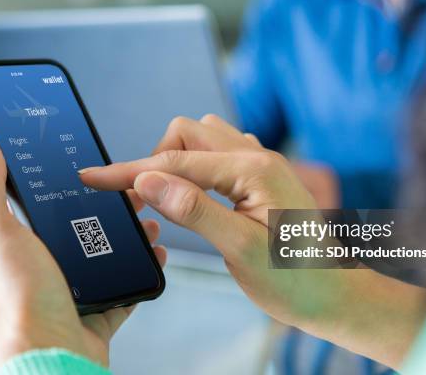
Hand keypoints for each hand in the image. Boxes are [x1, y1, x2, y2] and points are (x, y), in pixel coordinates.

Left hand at [0, 137, 165, 373]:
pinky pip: (127, 284)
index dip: (70, 184)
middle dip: (113, 207)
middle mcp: (47, 266)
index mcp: (20, 245)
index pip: (46, 205)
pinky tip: (155, 253)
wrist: (51, 353)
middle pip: (85, 227)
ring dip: (133, 235)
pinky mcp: (99, 309)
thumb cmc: (19, 299)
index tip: (93, 167)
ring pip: (109, 254)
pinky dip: (144, 268)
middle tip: (133, 192)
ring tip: (149, 220)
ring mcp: (76, 289)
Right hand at [79, 115, 425, 368]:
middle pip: (188, 132)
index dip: (130, 170)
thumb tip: (148, 179)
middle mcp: (257, 156)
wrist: (331, 294)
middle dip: (157, 159)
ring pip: (203, 138)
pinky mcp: (260, 177)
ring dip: (177, 160)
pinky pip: (219, 153)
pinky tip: (195, 194)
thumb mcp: (240, 248)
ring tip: (168, 198)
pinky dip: (196, 166)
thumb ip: (194, 210)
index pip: (176, 161)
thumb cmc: (294, 278)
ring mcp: (260, 164)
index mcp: (253, 169)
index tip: (93, 178)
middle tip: (143, 200)